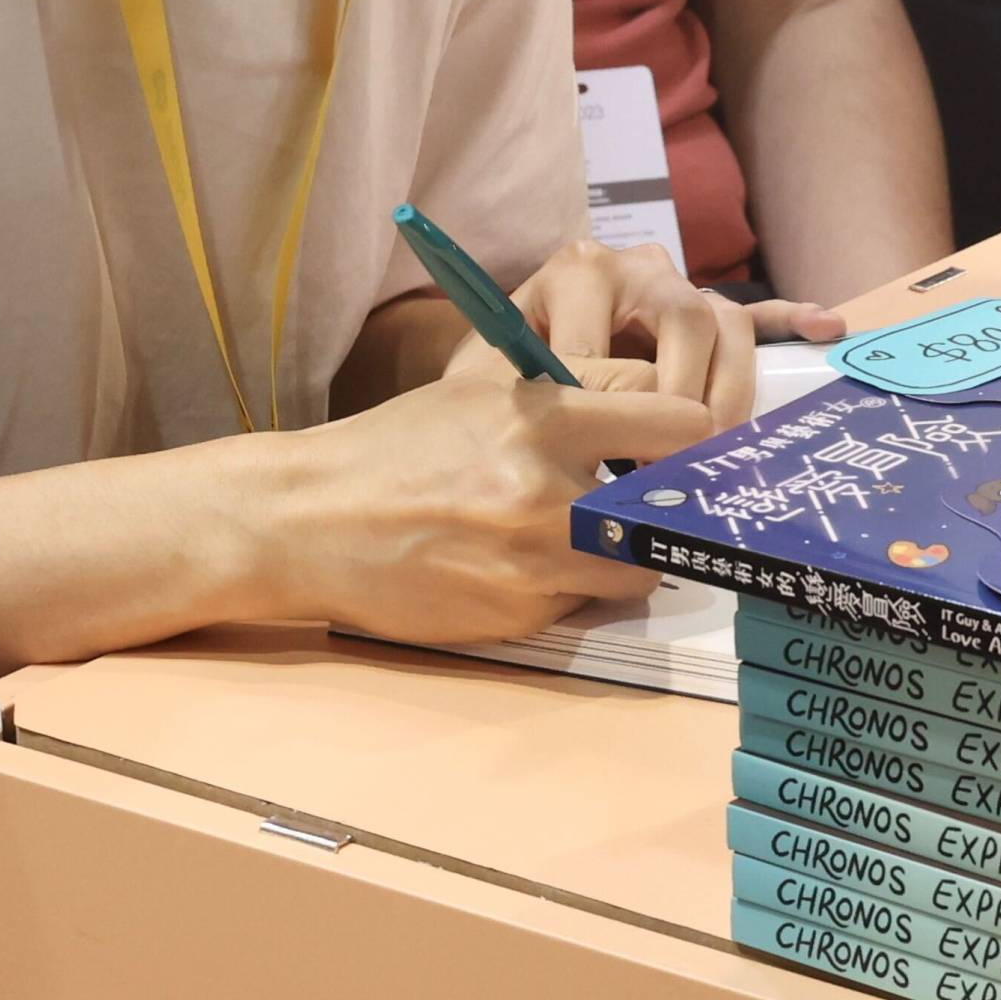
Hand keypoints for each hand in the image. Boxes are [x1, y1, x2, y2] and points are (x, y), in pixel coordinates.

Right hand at [257, 371, 709, 645]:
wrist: (311, 521)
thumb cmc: (399, 446)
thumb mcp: (481, 386)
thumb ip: (571, 380)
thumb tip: (660, 387)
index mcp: (546, 419)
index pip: (679, 421)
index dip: (688, 433)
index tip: (681, 444)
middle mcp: (548, 493)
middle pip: (669, 508)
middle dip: (663, 505)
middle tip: (647, 498)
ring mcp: (535, 564)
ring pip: (635, 569)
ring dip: (621, 556)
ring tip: (581, 534)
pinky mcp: (519, 619)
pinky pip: (578, 606)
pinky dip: (565, 588)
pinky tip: (518, 565)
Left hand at [512, 240, 824, 426]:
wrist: (506, 348)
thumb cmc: (501, 374)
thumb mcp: (499, 384)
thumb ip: (534, 401)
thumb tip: (580, 450)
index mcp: (576, 274)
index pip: (608, 339)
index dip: (615, 406)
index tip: (620, 461)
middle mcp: (632, 267)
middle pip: (686, 318)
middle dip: (688, 394)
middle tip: (684, 455)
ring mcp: (676, 284)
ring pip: (725, 318)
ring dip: (734, 383)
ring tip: (726, 437)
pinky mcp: (705, 306)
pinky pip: (756, 309)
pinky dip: (790, 317)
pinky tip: (827, 326)